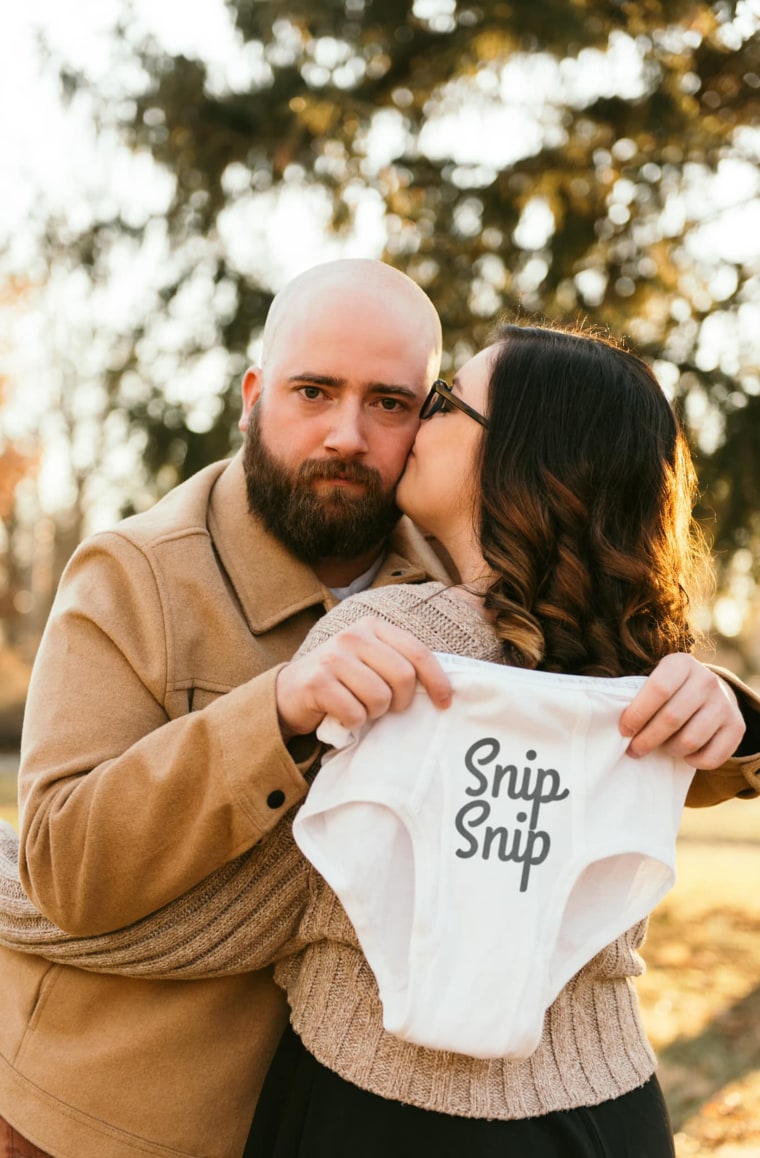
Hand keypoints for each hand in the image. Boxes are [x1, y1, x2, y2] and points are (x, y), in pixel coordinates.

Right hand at [275, 616, 451, 738]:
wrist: (290, 693)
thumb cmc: (341, 681)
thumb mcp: (371, 661)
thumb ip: (399, 664)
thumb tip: (444, 688)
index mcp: (373, 627)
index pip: (418, 653)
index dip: (437, 681)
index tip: (444, 703)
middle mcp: (353, 636)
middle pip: (403, 677)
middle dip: (400, 702)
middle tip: (387, 709)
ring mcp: (333, 657)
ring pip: (380, 698)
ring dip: (373, 713)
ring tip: (359, 709)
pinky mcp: (318, 682)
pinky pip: (355, 713)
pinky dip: (353, 723)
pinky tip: (342, 716)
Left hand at [619, 653, 745, 767]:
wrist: (710, 692)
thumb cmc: (669, 691)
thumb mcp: (655, 680)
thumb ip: (636, 694)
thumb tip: (610, 721)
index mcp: (681, 663)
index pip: (658, 689)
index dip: (638, 713)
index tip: (623, 730)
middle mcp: (706, 680)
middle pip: (672, 718)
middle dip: (647, 739)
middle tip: (634, 749)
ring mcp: (724, 703)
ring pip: (690, 740)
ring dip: (669, 750)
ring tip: (660, 748)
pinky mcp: (737, 726)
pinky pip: (711, 757)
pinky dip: (693, 761)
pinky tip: (684, 754)